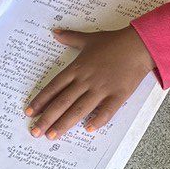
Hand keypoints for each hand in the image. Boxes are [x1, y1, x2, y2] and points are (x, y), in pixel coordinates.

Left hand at [26, 26, 155, 139]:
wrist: (139, 45)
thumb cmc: (114, 42)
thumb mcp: (89, 38)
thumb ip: (71, 37)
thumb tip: (55, 32)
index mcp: (77, 68)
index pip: (54, 87)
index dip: (41, 100)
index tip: (30, 112)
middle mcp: (86, 80)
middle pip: (62, 102)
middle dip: (47, 118)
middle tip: (35, 132)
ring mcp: (102, 89)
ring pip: (79, 109)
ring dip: (64, 124)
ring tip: (52, 136)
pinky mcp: (118, 95)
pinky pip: (106, 111)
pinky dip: (97, 120)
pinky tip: (88, 130)